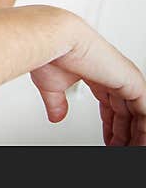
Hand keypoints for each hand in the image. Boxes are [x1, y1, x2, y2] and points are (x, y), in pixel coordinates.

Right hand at [29, 28, 145, 145]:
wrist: (54, 39)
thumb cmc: (51, 52)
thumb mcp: (52, 86)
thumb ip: (57, 102)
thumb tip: (57, 116)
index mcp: (96, 73)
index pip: (111, 105)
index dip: (110, 125)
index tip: (108, 139)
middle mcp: (113, 74)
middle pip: (126, 111)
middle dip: (123, 133)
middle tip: (120, 148)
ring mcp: (124, 78)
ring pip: (139, 113)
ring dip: (135, 134)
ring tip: (131, 148)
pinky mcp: (132, 81)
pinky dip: (143, 129)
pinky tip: (139, 141)